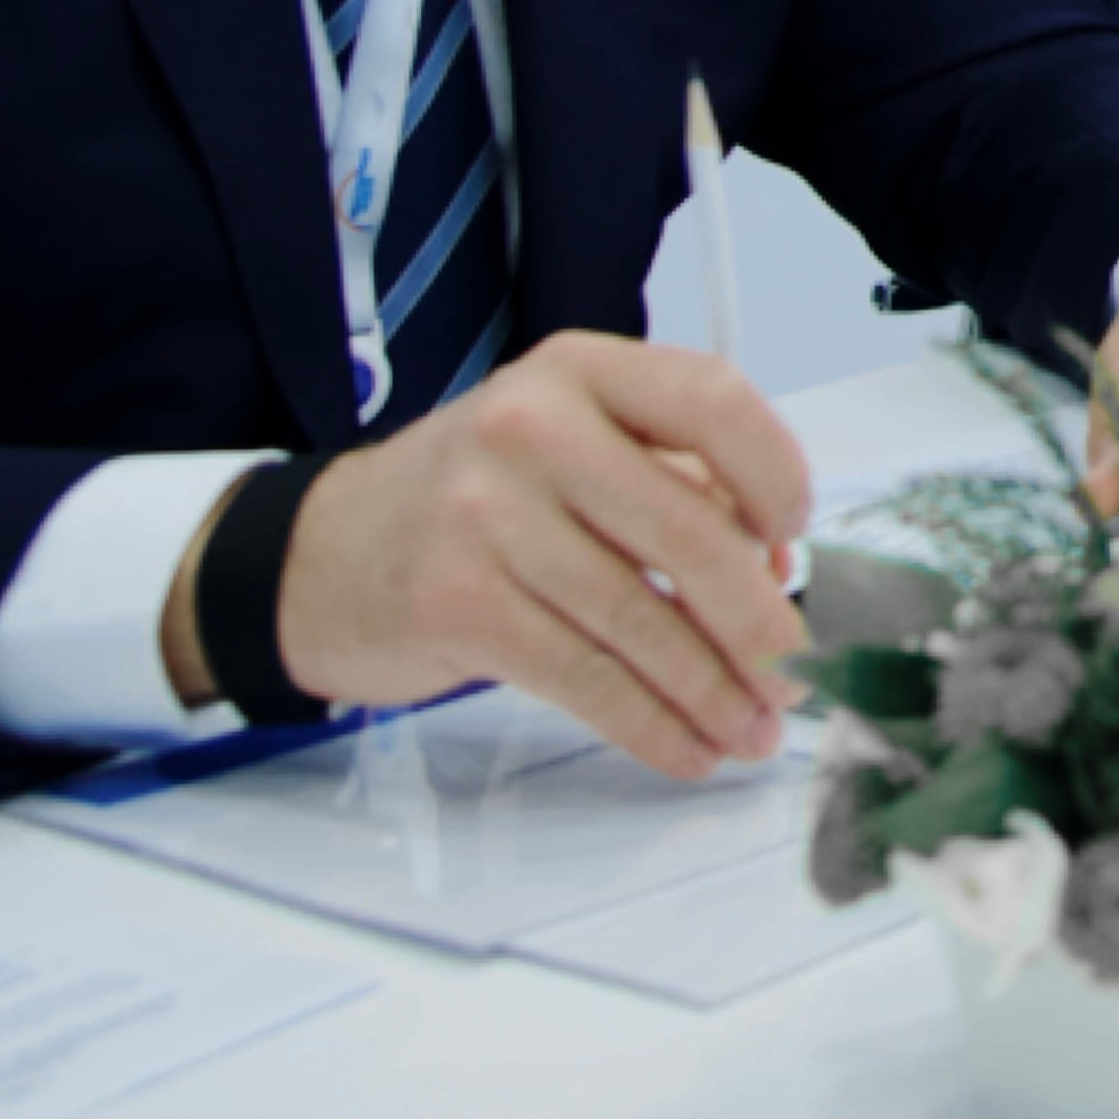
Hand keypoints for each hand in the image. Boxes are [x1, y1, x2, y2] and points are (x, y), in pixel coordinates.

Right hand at [188, 330, 815, 779]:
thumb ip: (675, 484)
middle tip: (798, 673)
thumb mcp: (570, 445)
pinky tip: (689, 747)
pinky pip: (585, 676)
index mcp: (579, 371)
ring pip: (640, 620)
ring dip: (713, 691)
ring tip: (754, 729)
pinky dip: (651, 724)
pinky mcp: (457, 605)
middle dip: (760, 621)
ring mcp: (485, 515)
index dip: (775, 474)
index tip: (798, 538)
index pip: (711, 400)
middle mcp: (532, 427)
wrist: (320, 553)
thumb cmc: (473, 496)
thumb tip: (772, 570)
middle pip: (686, 530)